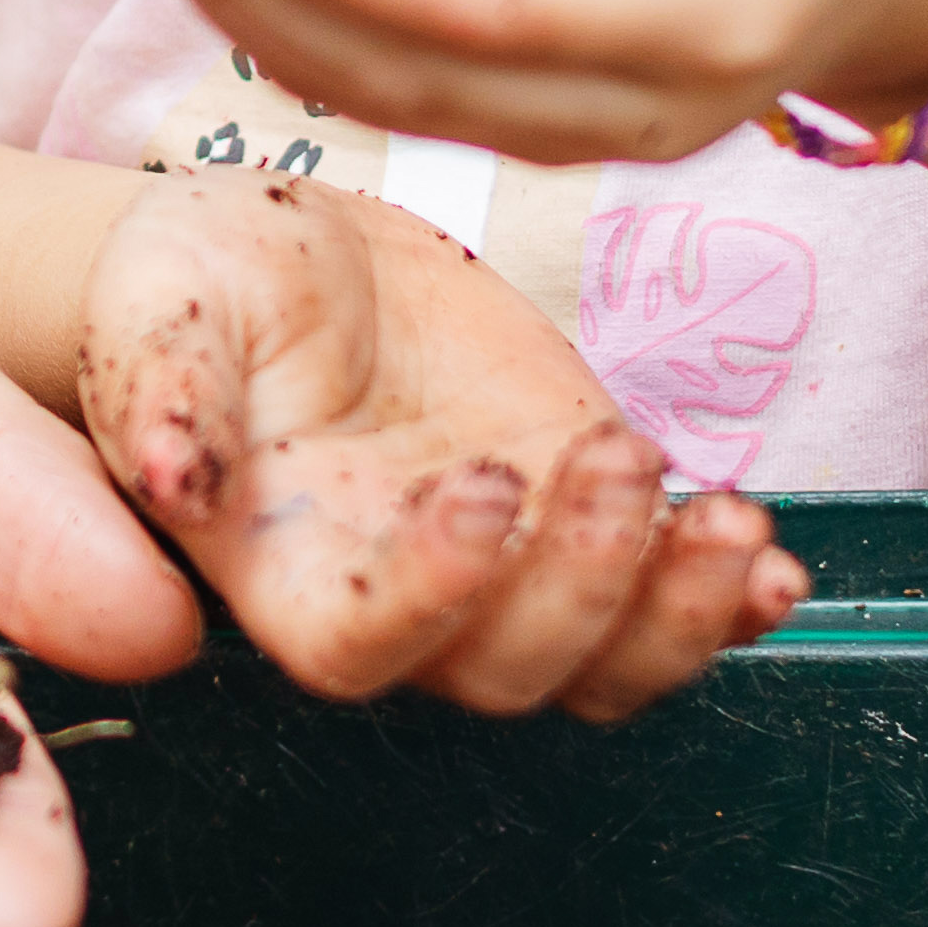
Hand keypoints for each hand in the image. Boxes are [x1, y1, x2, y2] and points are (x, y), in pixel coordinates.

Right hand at [69, 167, 800, 713]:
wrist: (283, 255)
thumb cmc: (197, 284)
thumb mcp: (162, 302)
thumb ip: (161, 387)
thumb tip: (164, 473)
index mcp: (282, 565)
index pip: (360, 646)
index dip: (433, 598)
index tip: (481, 485)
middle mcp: (396, 595)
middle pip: (504, 671)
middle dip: (584, 587)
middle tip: (613, 455)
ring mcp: (502, 566)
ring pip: (601, 665)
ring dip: (679, 615)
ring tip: (730, 522)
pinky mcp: (578, 514)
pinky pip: (664, 607)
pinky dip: (728, 600)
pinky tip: (766, 550)